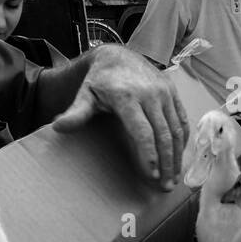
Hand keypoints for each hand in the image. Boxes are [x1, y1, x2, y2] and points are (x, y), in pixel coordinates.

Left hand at [51, 45, 187, 189]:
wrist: (119, 55)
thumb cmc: (100, 80)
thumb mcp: (85, 94)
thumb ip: (76, 112)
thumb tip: (57, 127)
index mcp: (128, 97)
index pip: (143, 131)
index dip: (149, 155)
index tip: (151, 175)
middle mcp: (151, 94)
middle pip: (164, 134)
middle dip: (167, 162)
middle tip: (165, 186)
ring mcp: (165, 92)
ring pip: (177, 129)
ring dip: (177, 156)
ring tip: (174, 178)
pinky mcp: (173, 92)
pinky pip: (182, 120)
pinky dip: (182, 141)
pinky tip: (179, 157)